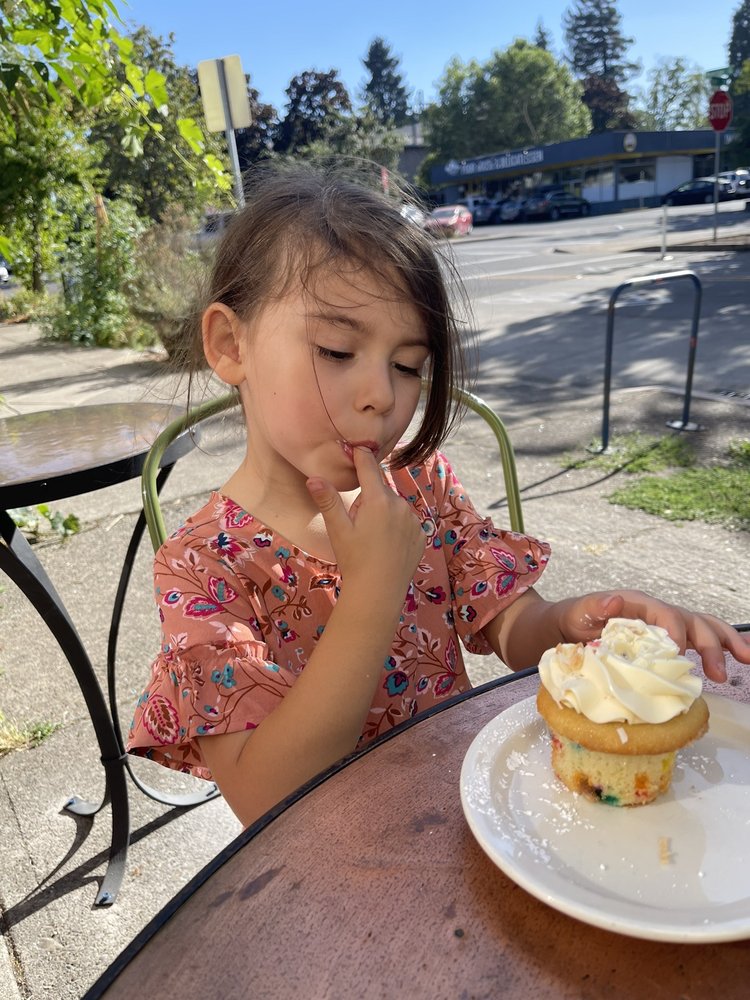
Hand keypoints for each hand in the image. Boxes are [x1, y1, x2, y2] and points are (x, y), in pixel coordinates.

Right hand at [306, 446, 424, 595]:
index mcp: (378, 500)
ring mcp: (413, 519)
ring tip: (373, 539)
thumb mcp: (338, 530)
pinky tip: (387, 546)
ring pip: (393, 506)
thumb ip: (328, 500)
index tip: (357, 446)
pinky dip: (397, 527)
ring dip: (383, 513)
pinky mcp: (421, 533)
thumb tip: (314, 477)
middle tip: (357, 525)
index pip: (369, 467)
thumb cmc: (354, 560)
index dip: (361, 456)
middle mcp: (400, 504)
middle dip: (368, 499)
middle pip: (380, 490)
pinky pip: (406, 521)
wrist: (379, 592)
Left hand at [556, 590, 749, 683]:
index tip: (677, 654)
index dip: (675, 632)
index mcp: (639, 604)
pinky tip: (732, 663)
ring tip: (747, 659)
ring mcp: (666, 626)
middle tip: (718, 672)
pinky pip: (697, 642)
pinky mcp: (668, 640)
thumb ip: (595, 606)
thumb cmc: (574, 618)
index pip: (665, 614)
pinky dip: (718, 650)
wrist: (568, 626)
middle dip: (711, 644)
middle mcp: (657, 612)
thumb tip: (615, 601)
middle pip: (693, 621)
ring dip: (726, 643)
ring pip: (704, 629)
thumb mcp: (578, 611)